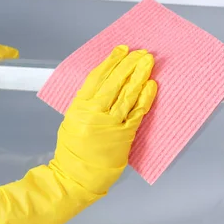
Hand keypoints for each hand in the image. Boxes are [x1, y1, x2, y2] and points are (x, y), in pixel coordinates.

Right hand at [0, 45, 156, 223]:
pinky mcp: (125, 134)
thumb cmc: (73, 147)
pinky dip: (146, 97)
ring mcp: (112, 122)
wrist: (78, 173)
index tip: (121, 50)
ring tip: (148, 62)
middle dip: (129, 64)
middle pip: (116, 82)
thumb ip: (87, 101)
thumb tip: (104, 83)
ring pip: (129, 93)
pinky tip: (151, 85)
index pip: (98, 77)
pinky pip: (138, 111)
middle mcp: (96, 111)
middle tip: (141, 52)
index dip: (111, 61)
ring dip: (140, 76)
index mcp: (80, 105)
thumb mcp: (72, 118)